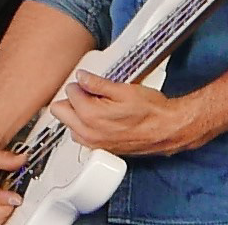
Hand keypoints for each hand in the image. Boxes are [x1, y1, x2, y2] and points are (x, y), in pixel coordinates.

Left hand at [51, 70, 190, 156]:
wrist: (167, 130)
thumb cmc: (150, 110)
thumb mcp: (122, 89)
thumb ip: (96, 83)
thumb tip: (81, 77)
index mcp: (91, 116)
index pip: (69, 93)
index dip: (80, 83)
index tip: (89, 82)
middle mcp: (89, 134)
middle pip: (60, 112)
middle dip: (72, 99)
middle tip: (89, 91)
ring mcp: (95, 144)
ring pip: (69, 125)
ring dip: (77, 113)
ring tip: (96, 103)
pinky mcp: (102, 150)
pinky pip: (81, 136)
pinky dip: (85, 125)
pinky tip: (101, 116)